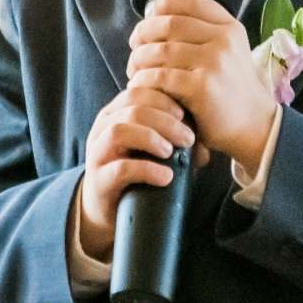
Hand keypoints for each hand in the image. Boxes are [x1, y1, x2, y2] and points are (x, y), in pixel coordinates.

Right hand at [77, 86, 196, 263]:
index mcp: (115, 114)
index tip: (186, 114)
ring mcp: (97, 154)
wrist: (109, 209)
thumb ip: (173, 141)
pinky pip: (120, 169)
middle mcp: (102, 130)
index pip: (136, 92)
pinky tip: (166, 176)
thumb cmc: (135, 173)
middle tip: (188, 138)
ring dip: (151, 138)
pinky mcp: (98, 181)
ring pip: (119, 131)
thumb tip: (205, 146)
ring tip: (172, 152)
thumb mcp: (153, 151)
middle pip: (131, 108)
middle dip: (164, 120)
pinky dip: (147, 170)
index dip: (163, 98)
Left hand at [126, 0, 277, 177]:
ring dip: (138, 60)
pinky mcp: (201, 87)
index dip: (162, 6)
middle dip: (143, 33)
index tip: (149, 19)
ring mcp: (214, 63)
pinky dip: (143, 80)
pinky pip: (159, 76)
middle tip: (134, 47)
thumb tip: (157, 16)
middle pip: (169, 24)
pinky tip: (140, 86)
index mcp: (230, 27)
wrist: (255, 127)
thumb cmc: (232, 90)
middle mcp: (224, 40)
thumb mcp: (230, 53)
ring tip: (134, 70)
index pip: (189, 1)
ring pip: (160, 50)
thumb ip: (204, 34)